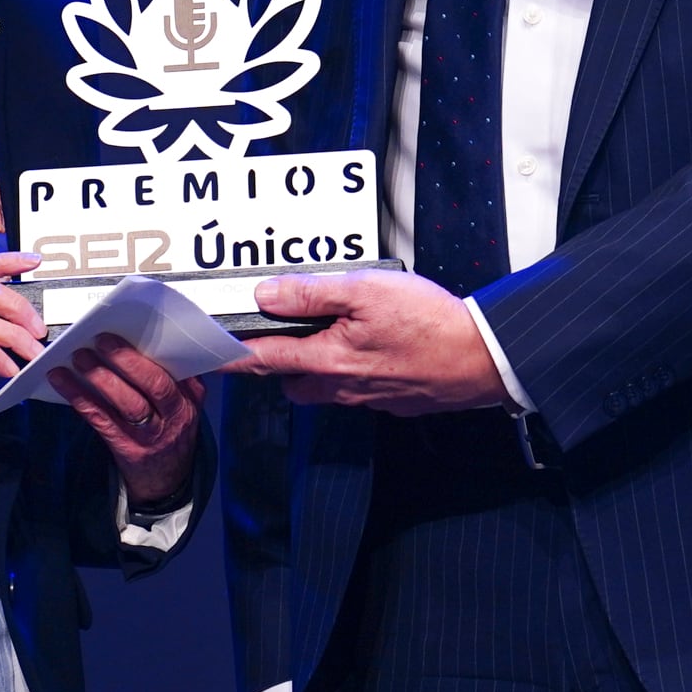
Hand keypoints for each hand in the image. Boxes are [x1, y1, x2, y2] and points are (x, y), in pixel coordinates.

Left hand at [49, 337, 203, 507]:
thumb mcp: (182, 404)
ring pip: (128, 404)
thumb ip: (172, 378)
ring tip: (79, 358)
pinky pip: (102, 420)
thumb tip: (141, 342)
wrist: (166, 481)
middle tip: (102, 340)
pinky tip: (64, 383)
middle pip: (154, 384)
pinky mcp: (127, 448)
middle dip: (127, 361)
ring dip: (101, 378)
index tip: (132, 329)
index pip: (177, 369)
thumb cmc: (169, 430)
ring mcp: (152, 435)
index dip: (155, 350)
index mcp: (190, 398)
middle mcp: (175, 416)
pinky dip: (81, 399)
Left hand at [220, 270, 508, 414]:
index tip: (207, 354)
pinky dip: (355, 371)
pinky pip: (358, 390)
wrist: (485, 359)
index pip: (263, 360)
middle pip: (291, 381)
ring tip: (333, 333)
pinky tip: (375, 347)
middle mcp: (343, 387)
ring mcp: (369, 398)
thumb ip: (313, 295)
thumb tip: (267, 296)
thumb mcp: (367, 291)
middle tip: (279, 333)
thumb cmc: (430, 323)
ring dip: (318, 366)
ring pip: (325, 388)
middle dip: (278, 362)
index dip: (231, 356)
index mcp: (328, 360)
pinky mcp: (393, 400)